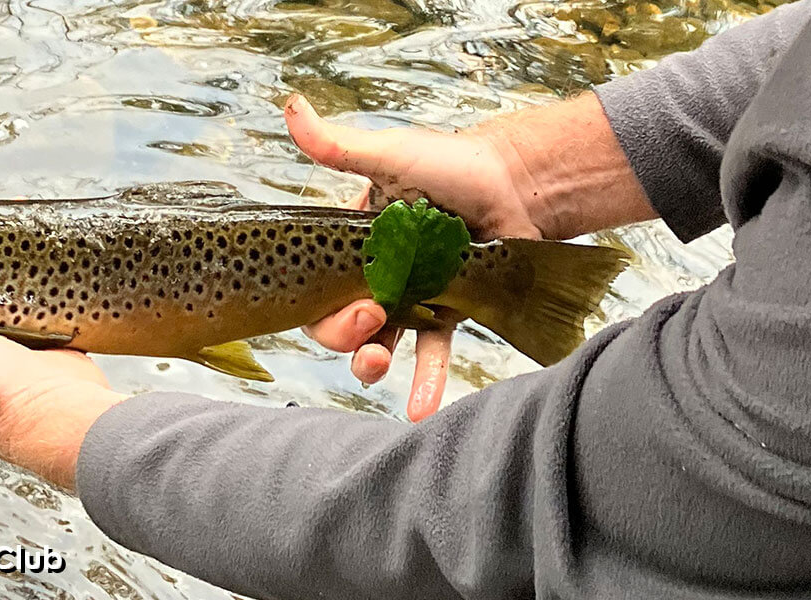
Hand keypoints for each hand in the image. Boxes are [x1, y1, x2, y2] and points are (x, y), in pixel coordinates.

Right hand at [287, 94, 577, 420]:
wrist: (519, 185)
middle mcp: (377, 273)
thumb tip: (290, 109)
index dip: (318, 302)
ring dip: (372, 361)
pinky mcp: (449, 312)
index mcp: (353, 242)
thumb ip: (338, 146)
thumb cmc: (454, 164)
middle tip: (370, 317)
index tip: (343, 292)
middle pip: (340, 320)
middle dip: (344, 331)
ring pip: (380, 342)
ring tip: (378, 363)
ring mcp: (413, 296)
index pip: (317, 285)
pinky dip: (425, 383)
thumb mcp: (390, 154)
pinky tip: (420, 409)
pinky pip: (432, 353)